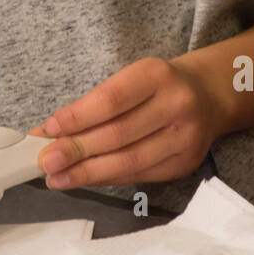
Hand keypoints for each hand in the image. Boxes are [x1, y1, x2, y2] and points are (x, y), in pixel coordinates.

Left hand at [26, 56, 224, 189]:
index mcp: (157, 75)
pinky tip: (86, 179)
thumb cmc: (156, 86)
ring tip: (57, 177)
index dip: (77, 118)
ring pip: (128, 161)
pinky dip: (108, 178)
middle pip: (118, 135)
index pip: (111, 100)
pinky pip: (139, 175)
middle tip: (45, 161)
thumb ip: (93, 104)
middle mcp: (176, 105)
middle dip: (76, 150)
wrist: (208, 95)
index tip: (49, 130)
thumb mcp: (130, 79)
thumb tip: (48, 131)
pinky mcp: (184, 163)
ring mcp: (185, 137)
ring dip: (87, 172)